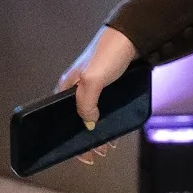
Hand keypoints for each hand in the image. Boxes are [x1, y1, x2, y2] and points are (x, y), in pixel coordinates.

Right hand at [57, 27, 139, 159]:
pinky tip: (115, 129)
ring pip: (92, 115)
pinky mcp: (109, 86)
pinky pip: (105, 108)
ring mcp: (94, 87)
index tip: (78, 153)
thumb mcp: (92, 81)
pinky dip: (108, 121)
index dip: (67, 136)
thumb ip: (86, 104)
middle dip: (84, 138)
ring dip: (98, 132)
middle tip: (96, 155)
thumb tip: (88, 125)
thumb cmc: (108, 55)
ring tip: (106, 147)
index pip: (60, 117)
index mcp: (67, 86)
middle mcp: (77, 88)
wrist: (132, 37)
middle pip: (77, 118)